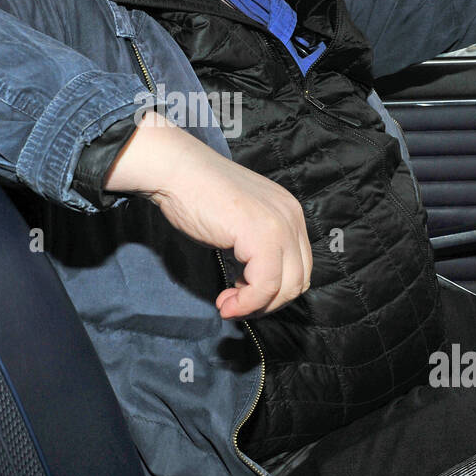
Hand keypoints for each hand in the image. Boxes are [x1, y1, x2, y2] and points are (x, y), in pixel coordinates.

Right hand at [103, 110, 312, 318]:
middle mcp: (291, 216)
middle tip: (234, 304)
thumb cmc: (196, 194)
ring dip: (256, 305)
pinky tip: (226, 302)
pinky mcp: (262, 235)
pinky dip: (246, 303)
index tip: (241, 297)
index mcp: (289, 212)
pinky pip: (265, 285)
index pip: (299, 266)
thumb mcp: (238, 224)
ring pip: (286, 287)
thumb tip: (255, 286)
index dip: (273, 291)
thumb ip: (254, 248)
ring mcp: (280, 225)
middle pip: (298, 280)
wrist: (176, 170)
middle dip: (267, 302)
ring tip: (228, 304)